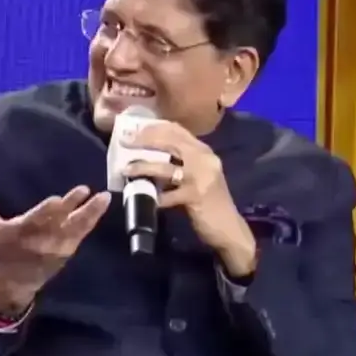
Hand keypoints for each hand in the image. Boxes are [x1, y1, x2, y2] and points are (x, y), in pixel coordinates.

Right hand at [0, 183, 111, 312]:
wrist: (13, 284)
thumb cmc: (0, 252)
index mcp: (23, 231)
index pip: (37, 219)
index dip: (48, 211)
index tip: (58, 199)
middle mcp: (43, 239)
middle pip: (61, 221)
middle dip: (73, 207)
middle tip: (86, 191)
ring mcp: (58, 246)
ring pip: (77, 227)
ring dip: (91, 213)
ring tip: (105, 197)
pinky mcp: (67, 251)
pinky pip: (81, 235)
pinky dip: (90, 222)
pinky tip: (100, 208)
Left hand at [120, 122, 256, 274]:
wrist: (230, 228)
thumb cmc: (211, 202)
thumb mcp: (199, 176)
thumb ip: (182, 163)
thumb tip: (150, 156)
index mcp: (204, 151)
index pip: (177, 130)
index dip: (154, 127)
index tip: (134, 129)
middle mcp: (204, 159)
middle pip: (170, 141)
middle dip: (144, 139)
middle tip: (125, 142)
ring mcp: (201, 177)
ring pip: (165, 166)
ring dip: (143, 167)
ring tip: (126, 170)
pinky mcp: (195, 196)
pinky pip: (168, 194)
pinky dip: (154, 196)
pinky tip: (143, 198)